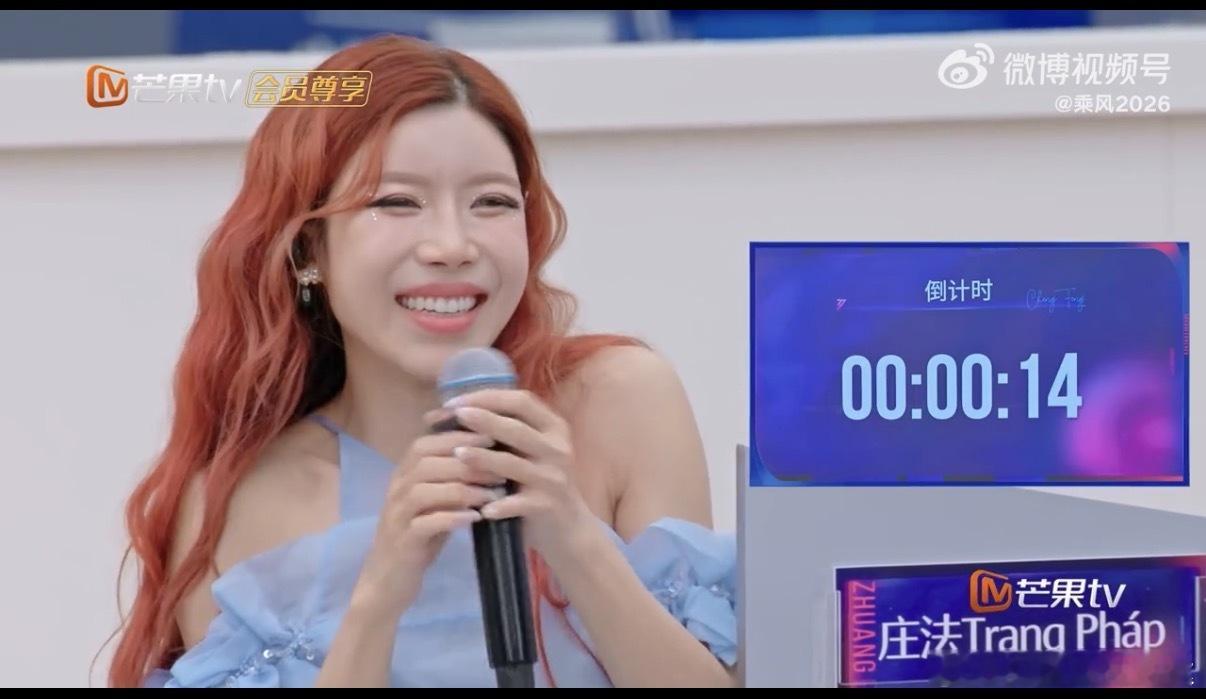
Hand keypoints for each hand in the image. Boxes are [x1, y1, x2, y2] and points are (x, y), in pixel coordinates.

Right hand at [353, 427, 504, 618]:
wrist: (388, 581)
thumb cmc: (419, 538)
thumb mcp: (436, 504)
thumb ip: (452, 481)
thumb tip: (490, 458)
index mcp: (403, 476)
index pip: (425, 443)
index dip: (457, 436)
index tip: (491, 435)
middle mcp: (396, 490)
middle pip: (425, 461)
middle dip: (465, 460)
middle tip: (499, 467)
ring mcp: (396, 516)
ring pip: (423, 490)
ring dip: (462, 489)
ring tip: (492, 494)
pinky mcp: (402, 542)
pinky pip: (424, 524)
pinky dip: (451, 518)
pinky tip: (474, 518)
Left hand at [443, 389, 594, 564]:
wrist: (567, 527)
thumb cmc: (536, 481)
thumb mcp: (528, 450)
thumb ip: (502, 431)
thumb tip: (453, 411)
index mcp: (552, 427)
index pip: (520, 401)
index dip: (487, 398)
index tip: (455, 402)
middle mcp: (557, 448)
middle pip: (518, 429)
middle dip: (485, 419)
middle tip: (457, 415)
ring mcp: (554, 477)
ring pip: (514, 464)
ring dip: (484, 458)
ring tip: (458, 454)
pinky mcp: (548, 505)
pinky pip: (520, 503)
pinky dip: (500, 505)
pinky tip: (480, 508)